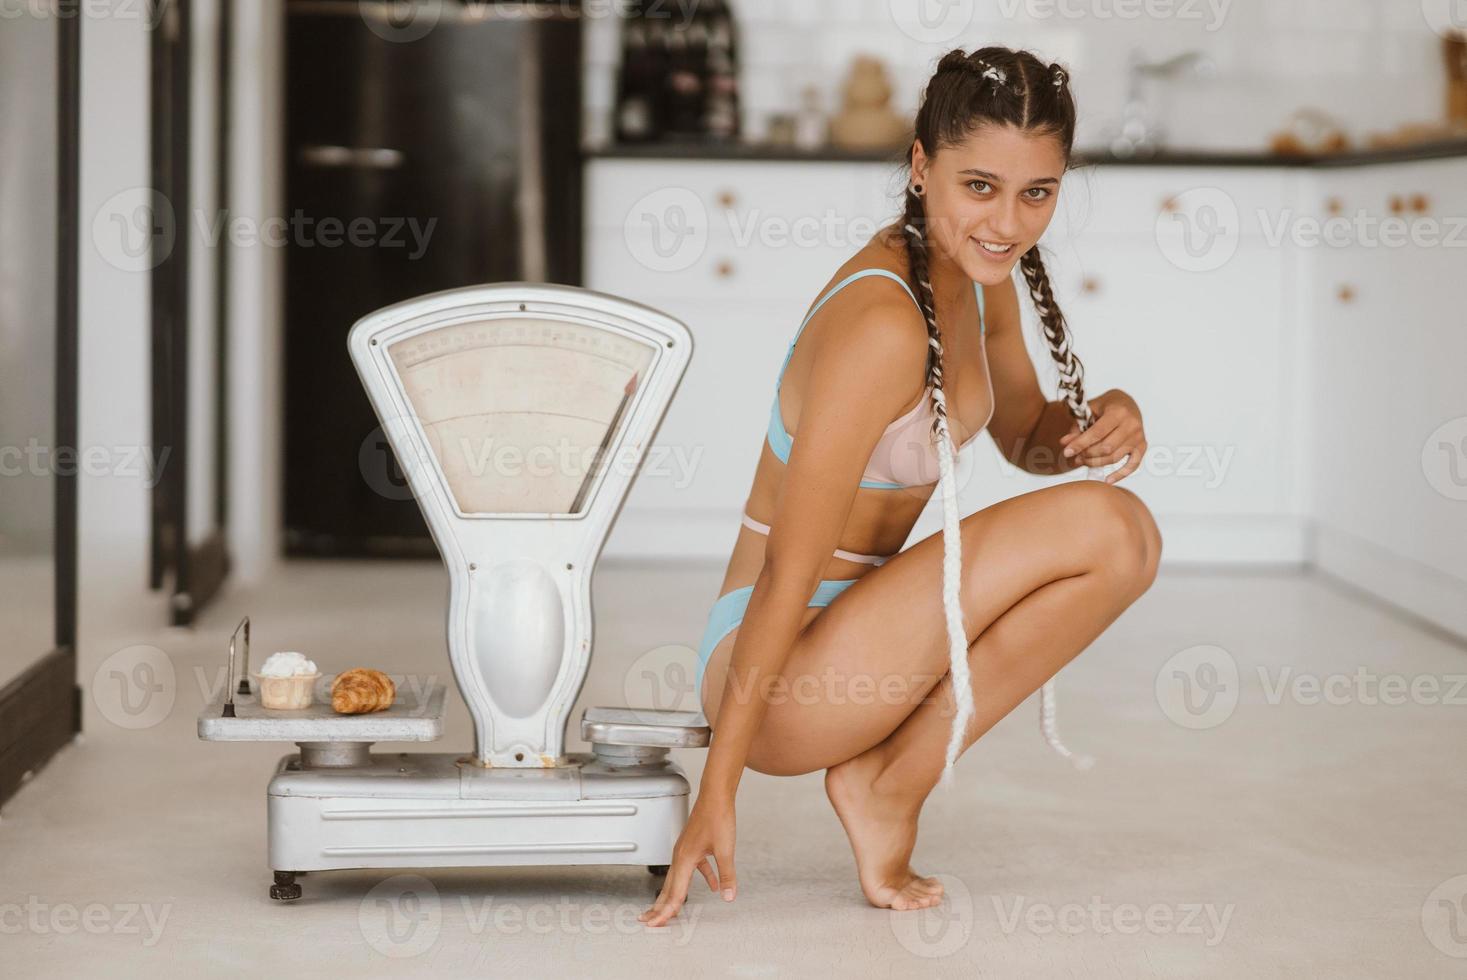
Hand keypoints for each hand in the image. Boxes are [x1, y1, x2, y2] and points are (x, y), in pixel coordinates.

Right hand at [638, 792, 736, 927]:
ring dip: (674, 895)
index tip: (656, 924)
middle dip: (659, 907)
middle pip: (669, 888)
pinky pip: (694, 868)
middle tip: (649, 922)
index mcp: (685, 859)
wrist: (716, 795)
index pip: (675, 892)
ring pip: (678, 879)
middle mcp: (681, 855)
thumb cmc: (717, 817)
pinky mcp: (694, 846)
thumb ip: (726, 875)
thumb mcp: (725, 849)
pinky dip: (701, 878)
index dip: (666, 911)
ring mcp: (686, 850)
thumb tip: (728, 896)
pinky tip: (713, 886)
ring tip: (670, 910)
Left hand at [1058, 389, 1145, 483]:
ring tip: (1081, 461)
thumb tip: (1064, 443)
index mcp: (1118, 411)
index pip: (1097, 433)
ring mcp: (1139, 436)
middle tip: (1074, 457)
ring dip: (1096, 463)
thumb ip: (1078, 426)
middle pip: (1106, 448)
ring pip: (1115, 458)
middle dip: (1087, 455)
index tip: (1066, 452)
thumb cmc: (1105, 406)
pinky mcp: (1142, 447)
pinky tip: (1107, 480)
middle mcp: (1132, 424)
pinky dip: (1120, 474)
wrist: (1126, 403)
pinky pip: (1132, 465)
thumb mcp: (1089, 410)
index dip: (1080, 444)